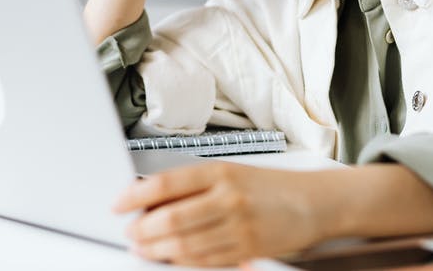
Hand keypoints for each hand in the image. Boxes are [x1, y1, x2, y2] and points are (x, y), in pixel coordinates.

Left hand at [114, 162, 328, 266]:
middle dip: (143, 230)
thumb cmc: (267, 186)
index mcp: (219, 172)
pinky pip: (206, 260)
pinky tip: (171, 257)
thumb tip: (150, 199)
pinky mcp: (248, 249)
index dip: (135, 196)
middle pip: (171, 218)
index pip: (165, 184)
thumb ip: (192, 185)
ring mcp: (238, 225)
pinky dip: (183, 261)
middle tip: (130, 233)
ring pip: (185, 244)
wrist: (313, 202)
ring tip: (143, 248)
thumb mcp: (229, 173)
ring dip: (157, 249)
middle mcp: (227, 197)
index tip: (118, 204)